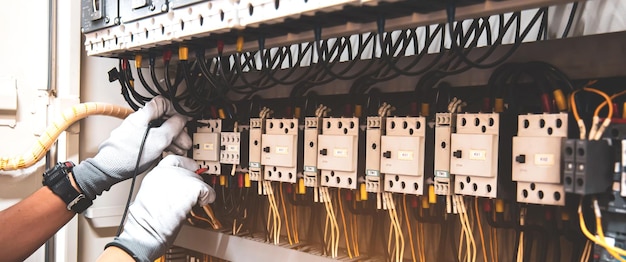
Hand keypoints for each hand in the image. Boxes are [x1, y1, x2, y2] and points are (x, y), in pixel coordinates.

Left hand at [73, 96, 191, 199]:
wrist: (110, 169)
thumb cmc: (128, 155)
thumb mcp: (158, 140)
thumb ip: (172, 127)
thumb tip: (182, 119)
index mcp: (144, 115)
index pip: (164, 103)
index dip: (177, 110)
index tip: (185, 119)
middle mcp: (140, 121)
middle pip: (163, 119)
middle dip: (177, 130)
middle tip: (184, 139)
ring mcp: (137, 131)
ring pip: (159, 130)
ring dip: (172, 139)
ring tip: (180, 149)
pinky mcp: (135, 142)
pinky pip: (153, 139)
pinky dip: (163, 144)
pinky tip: (168, 152)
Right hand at [106, 155, 214, 261]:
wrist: (147, 228)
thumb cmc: (146, 219)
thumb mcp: (150, 194)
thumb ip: (165, 185)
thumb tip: (177, 187)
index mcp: (156, 173)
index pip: (175, 160)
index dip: (186, 164)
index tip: (192, 168)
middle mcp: (168, 172)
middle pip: (189, 171)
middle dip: (193, 184)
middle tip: (191, 196)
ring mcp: (181, 178)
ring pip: (199, 181)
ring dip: (200, 192)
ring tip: (193, 203)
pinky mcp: (192, 187)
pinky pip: (208, 190)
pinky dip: (208, 198)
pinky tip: (200, 204)